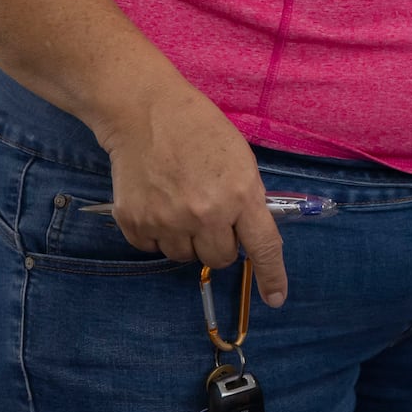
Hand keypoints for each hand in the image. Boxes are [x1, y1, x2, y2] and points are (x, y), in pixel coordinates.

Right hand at [100, 84, 288, 304]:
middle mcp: (206, 214)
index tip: (276, 298)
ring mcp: (168, 220)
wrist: (144, 113)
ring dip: (186, 240)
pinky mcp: (135, 222)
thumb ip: (248, 199)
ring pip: (185, 257)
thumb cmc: (199, 130)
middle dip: (219, 244)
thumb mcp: (241, 160)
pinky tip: (157, 203)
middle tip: (209, 216)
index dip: (271, 276)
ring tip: (179, 203)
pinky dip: (157, 234)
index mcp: (240, 195)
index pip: (263, 247)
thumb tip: (248, 236)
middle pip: (219, 260)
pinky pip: (152, 248)